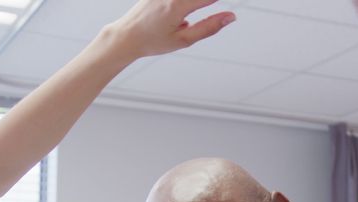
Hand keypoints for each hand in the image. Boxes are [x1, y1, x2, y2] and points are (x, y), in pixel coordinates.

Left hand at [105, 0, 234, 59]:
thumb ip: (209, 27)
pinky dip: (187, 4)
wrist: (126, 36)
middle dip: (206, 2)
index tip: (232, 9)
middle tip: (192, 25)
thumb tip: (231, 17)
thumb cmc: (153, 41)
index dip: (219, 0)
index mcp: (178, 5)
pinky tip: (179, 21)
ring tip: (184, 26)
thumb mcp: (183, 40)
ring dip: (198, 4)